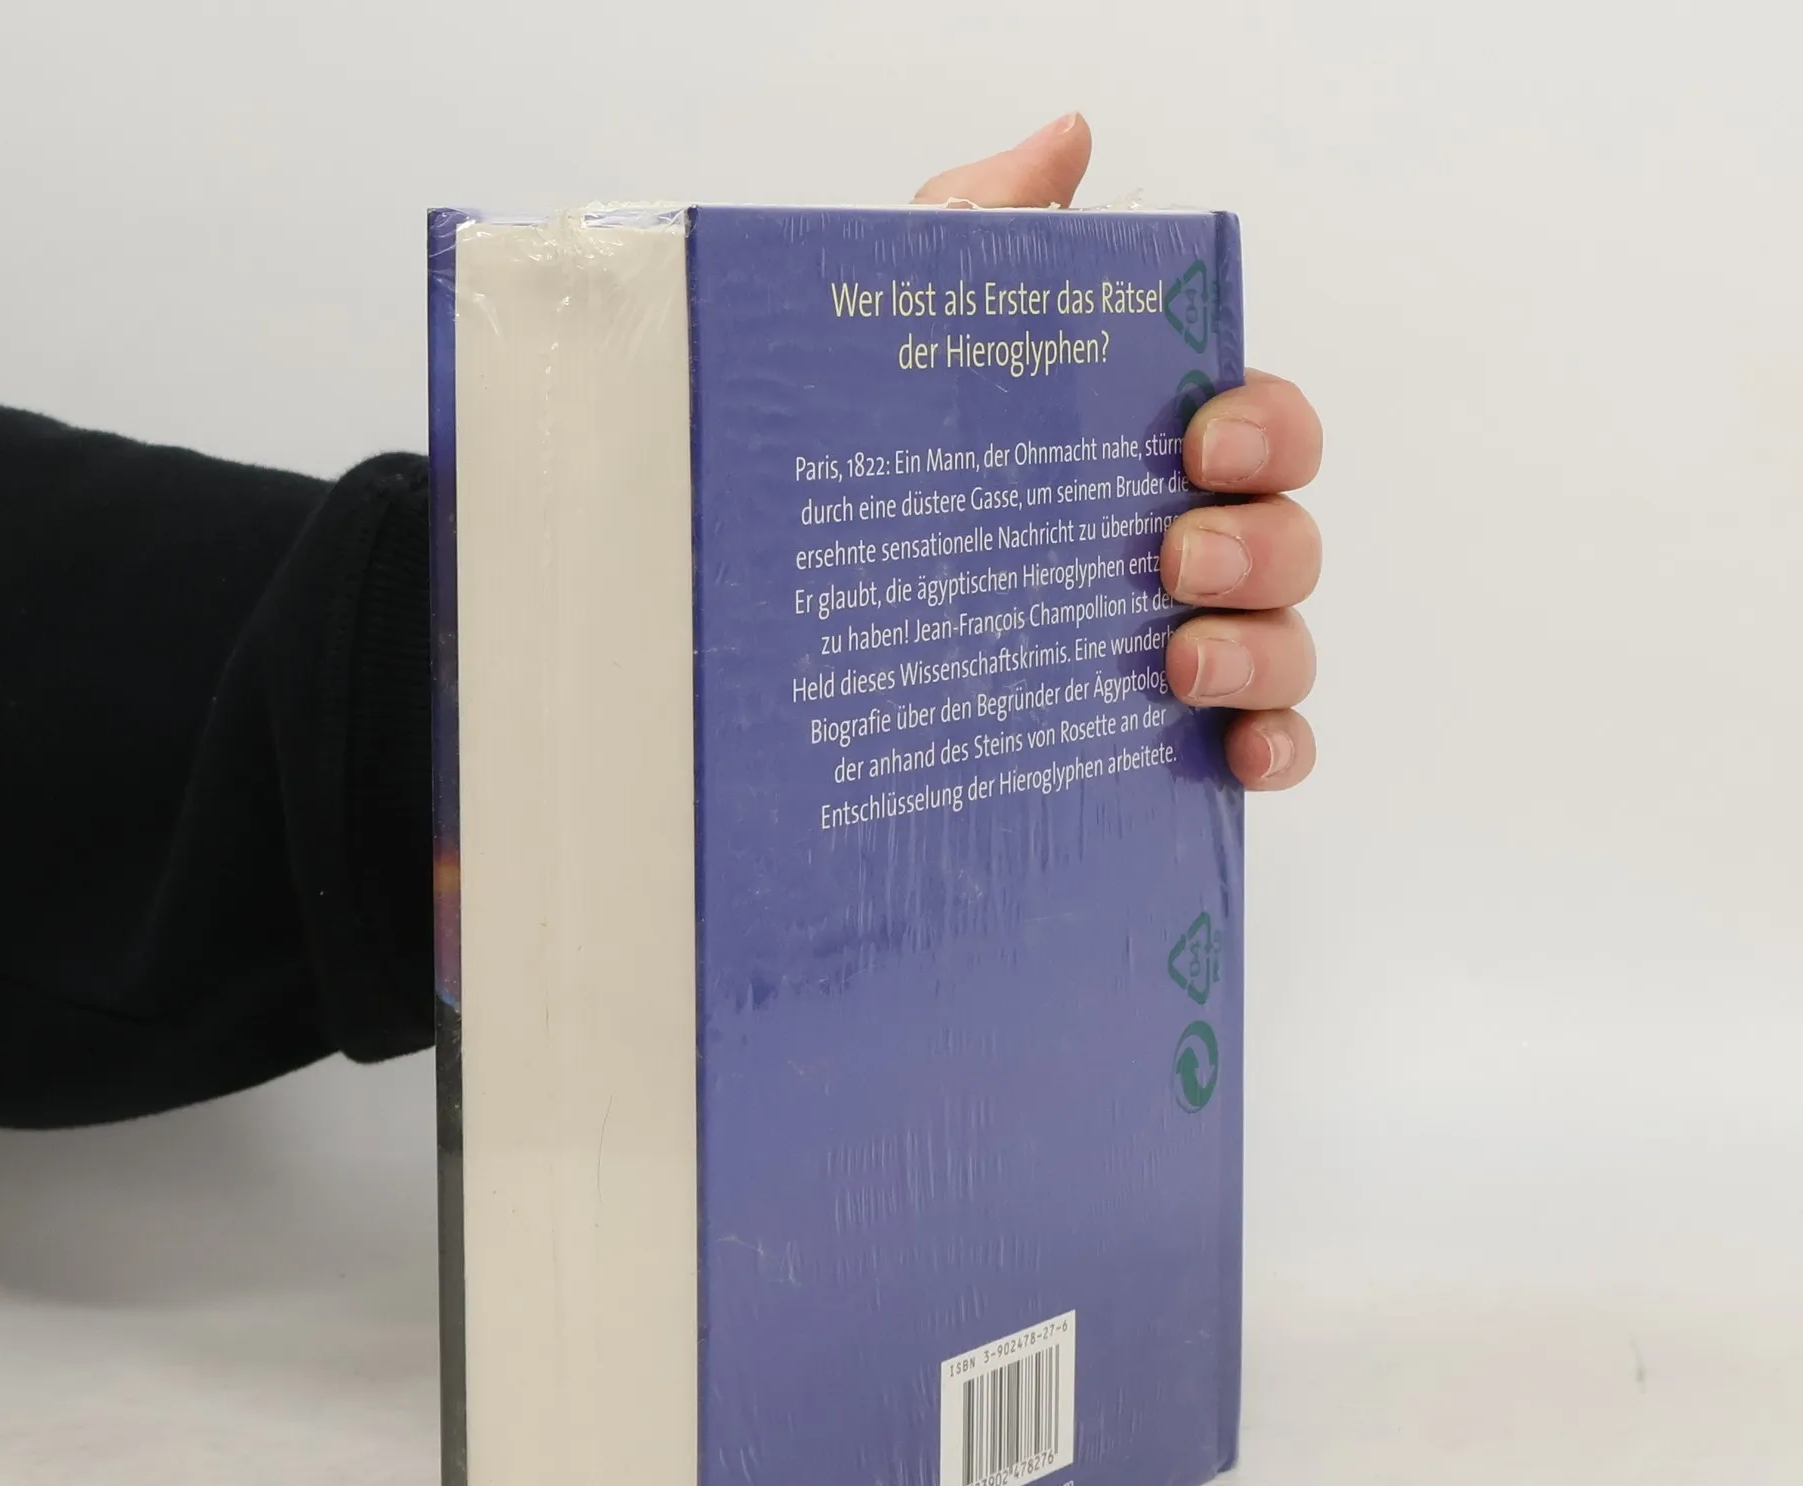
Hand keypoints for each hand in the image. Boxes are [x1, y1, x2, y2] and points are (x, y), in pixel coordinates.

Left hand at [916, 116, 1322, 791]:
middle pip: (1290, 535)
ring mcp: (1184, 651)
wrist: (787, 625)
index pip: (1262, 426)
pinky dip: (1277, 749)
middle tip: (1172, 555)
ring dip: (1263, 648)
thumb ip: (986, 230)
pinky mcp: (1166, 745)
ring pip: (1288, 644)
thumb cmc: (870, 475)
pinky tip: (1239, 755)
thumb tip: (1071, 138)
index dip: (1266, 427)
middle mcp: (1180, 552)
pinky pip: (1267, 747)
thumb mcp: (910, 341)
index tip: (1200, 439)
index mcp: (1143, 459)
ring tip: (1178, 661)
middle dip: (1260, 540)